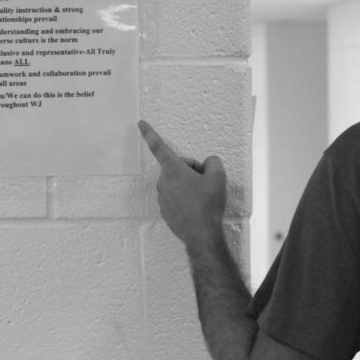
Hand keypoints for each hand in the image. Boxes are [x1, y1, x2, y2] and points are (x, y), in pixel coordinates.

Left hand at [138, 120, 226, 246]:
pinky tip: (197, 207)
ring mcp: (162, 197)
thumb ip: (213, 162)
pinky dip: (185, 198)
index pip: (159, 147)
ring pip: (176, 182)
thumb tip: (208, 164)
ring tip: (202, 197)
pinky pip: (175, 197)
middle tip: (205, 182)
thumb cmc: (208, 204)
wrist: (202, 235)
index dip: (150, 133)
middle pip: (177, 166)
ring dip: (188, 185)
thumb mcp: (219, 177)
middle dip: (191, 170)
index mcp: (174, 170)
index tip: (140, 124)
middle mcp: (164, 182)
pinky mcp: (165, 210)